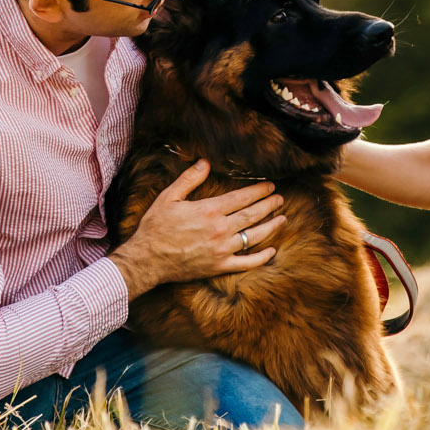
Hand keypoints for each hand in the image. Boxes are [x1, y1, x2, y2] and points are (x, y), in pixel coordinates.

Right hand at [111, 160, 284, 296]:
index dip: (258, 191)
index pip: (242, 198)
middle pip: (252, 215)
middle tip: (280, 199)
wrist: (147, 260)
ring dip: (271, 227)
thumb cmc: (156, 227)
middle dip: (269, 206)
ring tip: (283, 219)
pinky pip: (246, 263)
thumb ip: (189, 179)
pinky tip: (271, 251)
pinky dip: (261, 258)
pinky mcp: (219, 267)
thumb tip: (205, 162)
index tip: (269, 186)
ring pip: (254, 237)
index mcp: (209, 210)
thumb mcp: (169, 197)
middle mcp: (220, 230)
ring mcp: (222, 250)